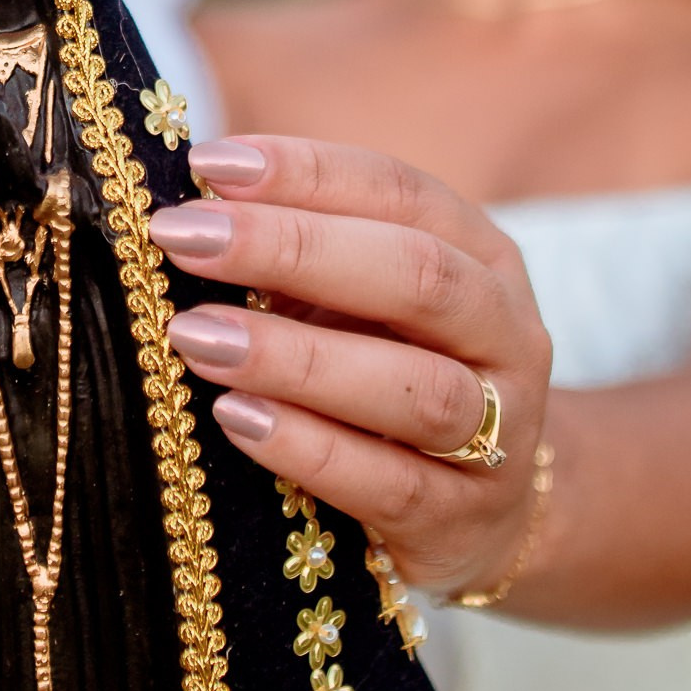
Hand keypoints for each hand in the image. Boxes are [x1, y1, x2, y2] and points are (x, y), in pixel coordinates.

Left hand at [152, 136, 553, 600]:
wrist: (482, 513)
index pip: (400, 193)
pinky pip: (392, 484)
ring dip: (297, 358)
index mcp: (482, 256)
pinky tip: (237, 420)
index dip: (306, 173)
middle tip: (184, 238)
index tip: (207, 168)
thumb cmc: (392, 376)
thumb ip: (300, 263)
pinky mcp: (463, 522)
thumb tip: (188, 216)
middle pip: (416, 275)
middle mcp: (506, 336)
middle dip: (291, 248)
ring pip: (416, 387)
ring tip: (197, 336)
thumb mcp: (362, 307)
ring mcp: (499, 434)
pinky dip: (309, 448)